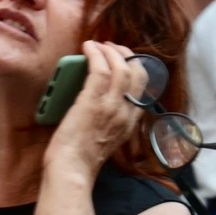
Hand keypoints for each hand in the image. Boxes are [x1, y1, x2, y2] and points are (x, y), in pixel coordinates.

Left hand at [45, 41, 147, 178]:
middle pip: (137, 73)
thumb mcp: (105, 139)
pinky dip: (95, 54)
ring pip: (121, 67)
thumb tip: (99, 103)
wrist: (71, 169)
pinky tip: (88, 47)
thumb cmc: (80, 159)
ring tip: (98, 45)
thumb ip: (109, 122)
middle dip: (126, 55)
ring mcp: (111, 105)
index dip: (135, 69)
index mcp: (130, 123)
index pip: (143, 90)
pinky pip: (100, 68)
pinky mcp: (93, 101)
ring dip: (110, 51)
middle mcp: (126, 112)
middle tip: (111, 48)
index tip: (123, 61)